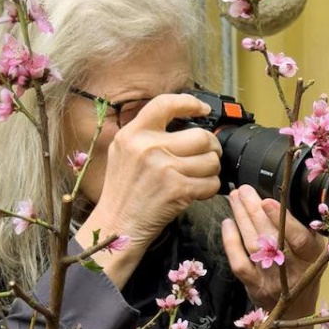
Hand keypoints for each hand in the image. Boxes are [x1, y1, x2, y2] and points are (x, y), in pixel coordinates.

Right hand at [94, 94, 221, 246]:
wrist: (117, 225)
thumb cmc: (123, 193)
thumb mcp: (122, 153)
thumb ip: (146, 135)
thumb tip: (182, 123)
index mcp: (132, 134)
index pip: (165, 104)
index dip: (190, 103)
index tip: (203, 109)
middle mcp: (148, 147)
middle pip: (201, 136)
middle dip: (211, 148)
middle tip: (208, 156)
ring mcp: (163, 168)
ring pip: (210, 160)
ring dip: (211, 170)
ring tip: (200, 176)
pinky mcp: (177, 189)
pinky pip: (211, 183)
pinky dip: (210, 188)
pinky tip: (198, 191)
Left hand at [220, 185, 325, 312]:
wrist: (295, 311)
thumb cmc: (305, 272)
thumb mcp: (315, 251)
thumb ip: (304, 231)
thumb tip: (281, 199)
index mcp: (313, 257)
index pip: (299, 239)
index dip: (282, 220)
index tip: (267, 200)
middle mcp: (293, 270)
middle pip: (271, 237)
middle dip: (254, 210)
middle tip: (244, 190)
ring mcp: (272, 280)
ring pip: (254, 245)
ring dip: (242, 218)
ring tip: (235, 198)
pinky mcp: (254, 286)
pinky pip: (239, 263)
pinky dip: (231, 242)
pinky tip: (228, 224)